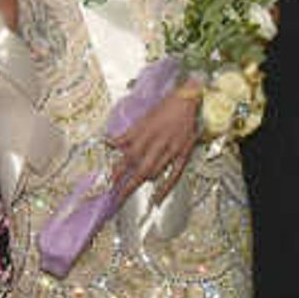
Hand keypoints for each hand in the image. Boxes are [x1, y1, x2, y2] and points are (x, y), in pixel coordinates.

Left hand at [110, 81, 206, 198]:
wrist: (190, 98)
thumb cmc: (166, 106)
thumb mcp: (144, 118)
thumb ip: (128, 134)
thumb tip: (111, 143)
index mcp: (145, 131)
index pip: (127, 155)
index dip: (117, 169)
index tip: (108, 180)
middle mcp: (157, 141)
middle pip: (139, 167)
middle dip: (126, 183)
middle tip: (116, 195)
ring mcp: (171, 148)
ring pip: (154, 171)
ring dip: (141, 183)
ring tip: (130, 193)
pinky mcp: (184, 153)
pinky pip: (174, 174)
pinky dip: (165, 188)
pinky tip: (157, 199)